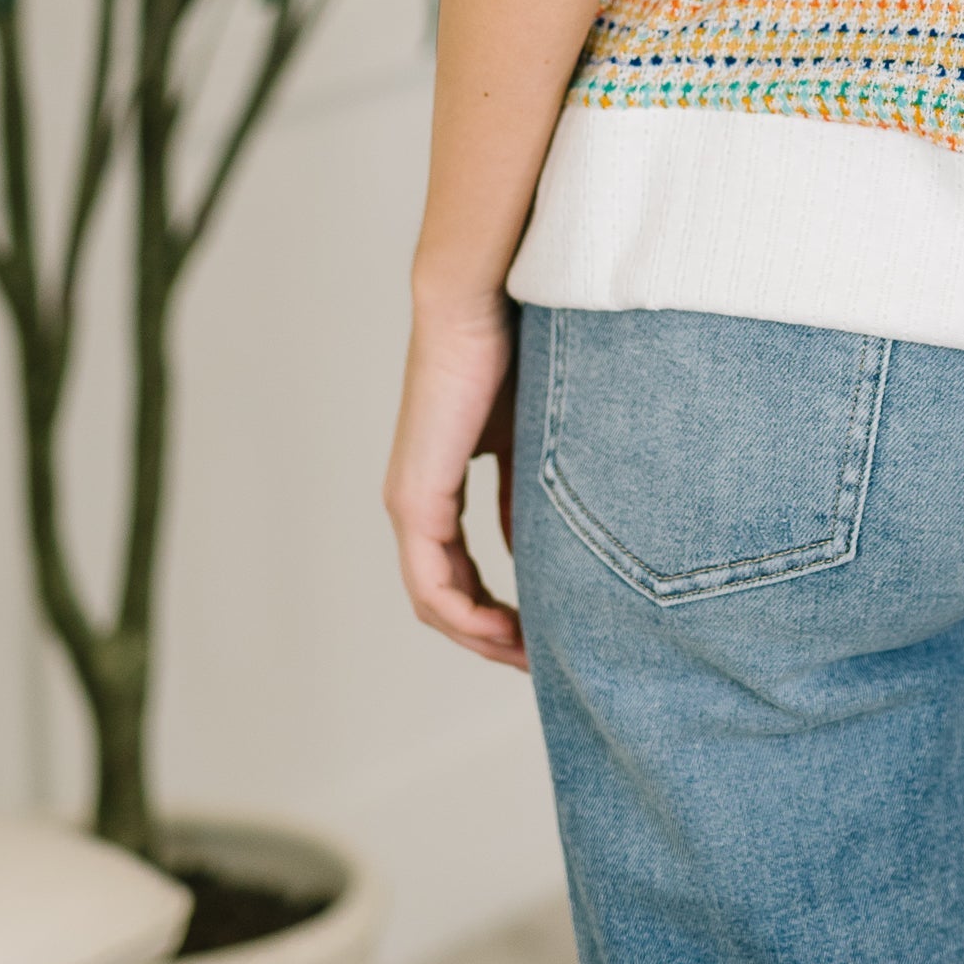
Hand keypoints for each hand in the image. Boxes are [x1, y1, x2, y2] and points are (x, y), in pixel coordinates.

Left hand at [385, 291, 527, 670]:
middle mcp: (417, 502)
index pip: (465, 570)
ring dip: (482, 637)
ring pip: (437, 602)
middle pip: (448, 598)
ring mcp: (411, 503)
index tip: (551, 632)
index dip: (506, 610)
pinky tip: (509, 630)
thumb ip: (532, 494)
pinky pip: (433, 584)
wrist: (478, 299)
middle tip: (547, 664)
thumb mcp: (534, 439)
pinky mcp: (415, 498)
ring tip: (531, 657)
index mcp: (440, 485)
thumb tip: (551, 553)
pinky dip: (467, 617)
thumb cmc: (513, 347)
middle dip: (496, 638)